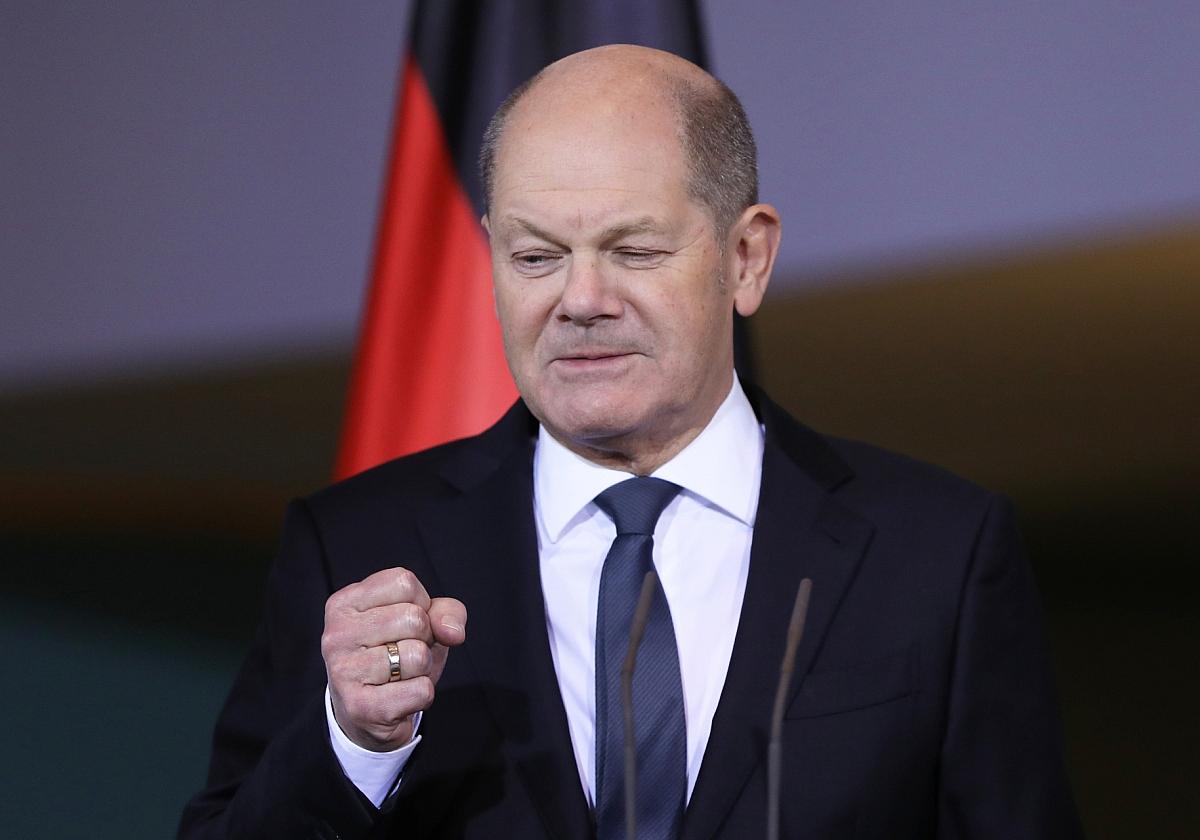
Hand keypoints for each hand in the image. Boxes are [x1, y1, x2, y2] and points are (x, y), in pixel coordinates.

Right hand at [321, 567, 466, 750]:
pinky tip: (398, 697)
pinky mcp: (360, 707)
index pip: (404, 582)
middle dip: (424, 638)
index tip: (404, 625)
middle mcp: (336, 634)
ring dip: (422, 669)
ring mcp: (344, 671)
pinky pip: (420, 690)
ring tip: (399, 675)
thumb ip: (445, 612)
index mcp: (344, 603)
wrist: (368, 713)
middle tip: (402, 653)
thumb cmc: (394, 655)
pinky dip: (421, 696)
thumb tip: (453, 632)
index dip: (421, 604)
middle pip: (414, 618)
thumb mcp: (422, 622)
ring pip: (418, 655)